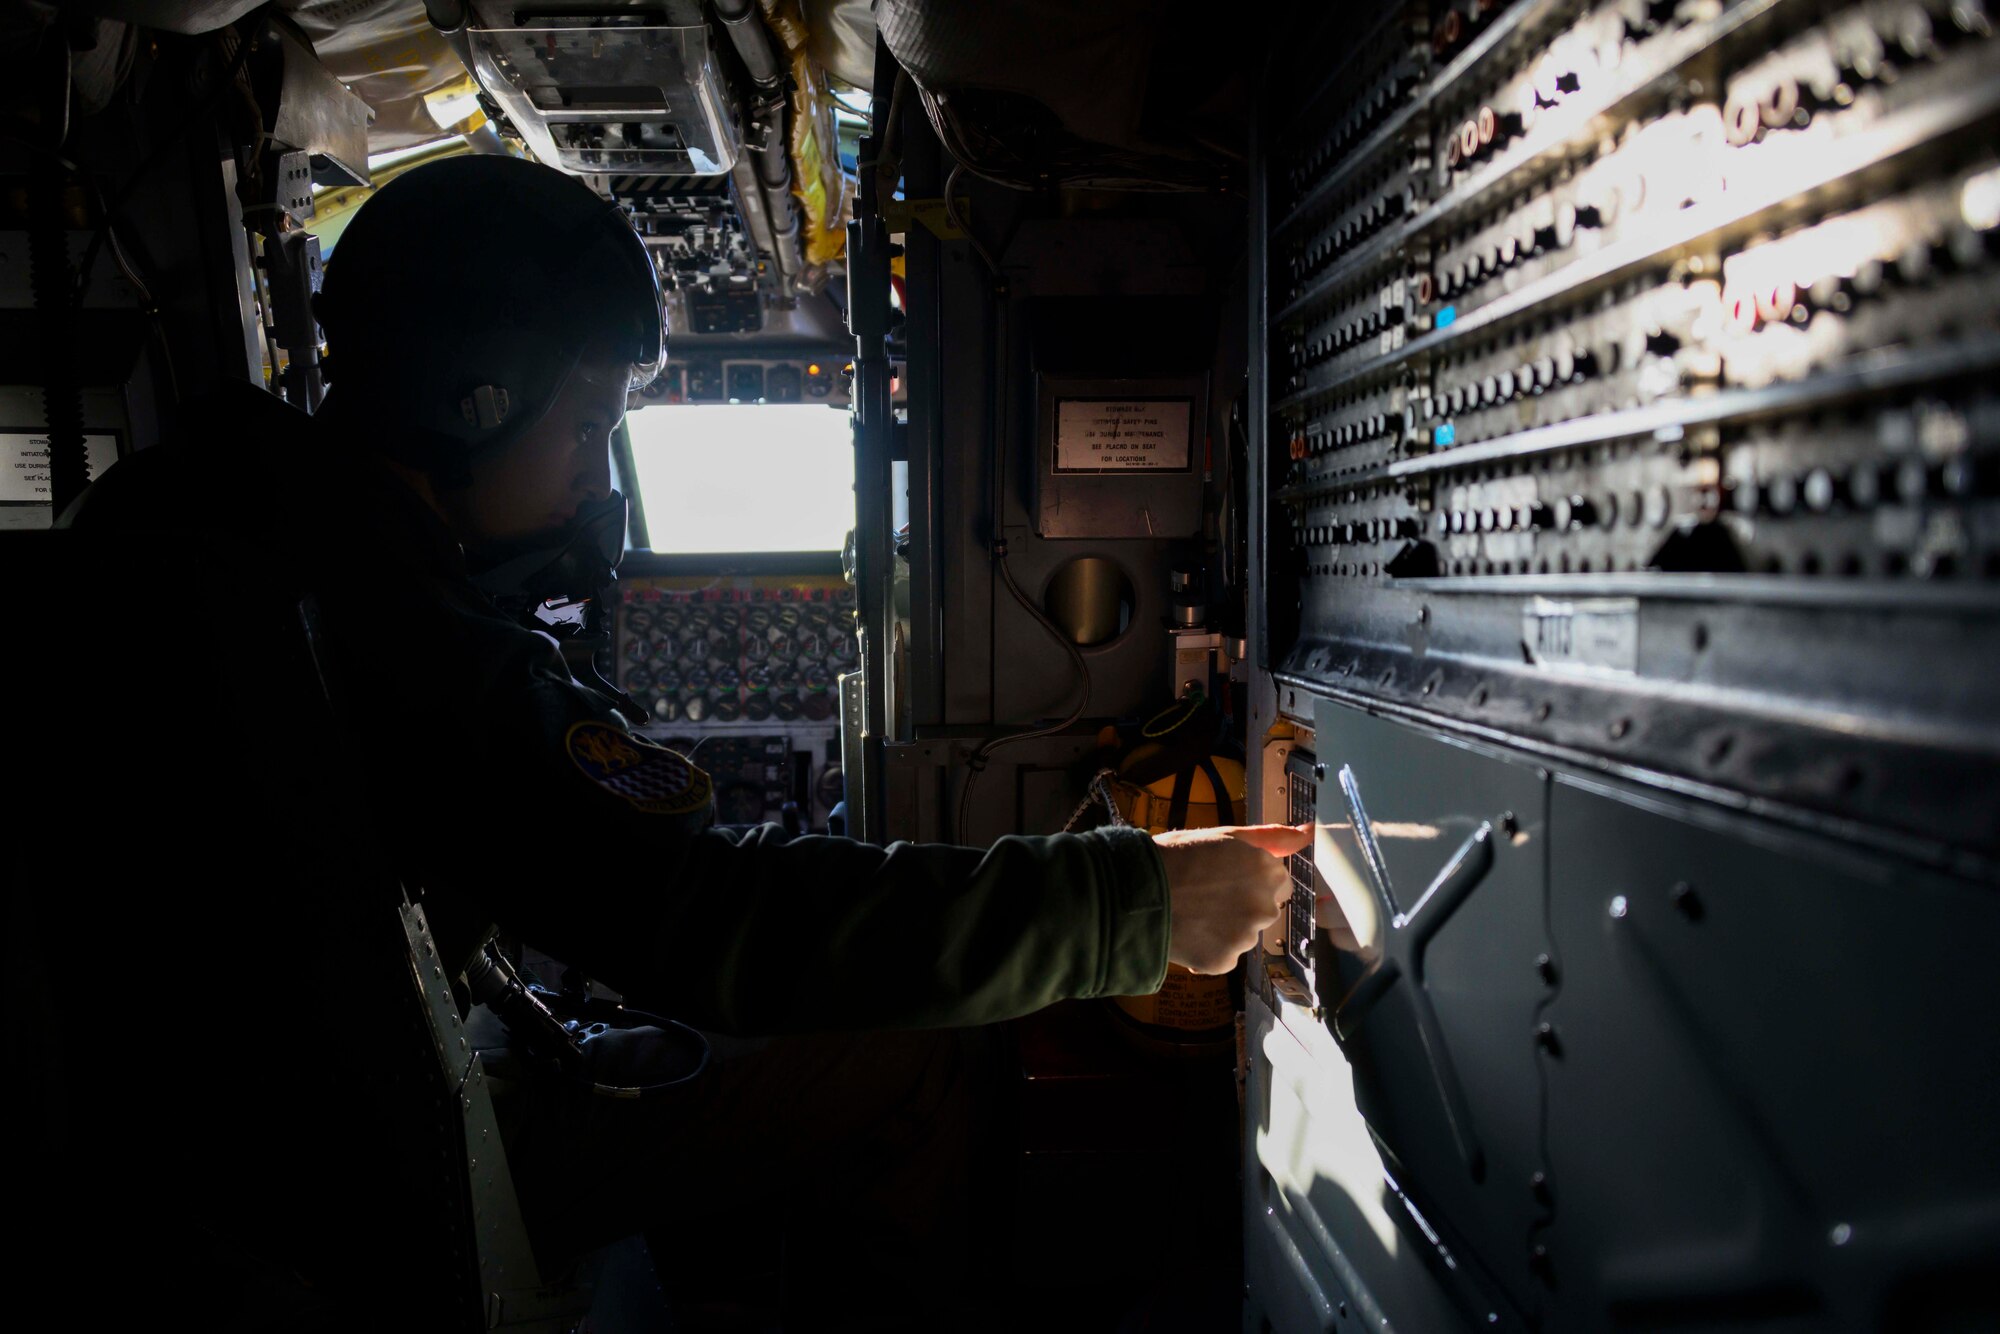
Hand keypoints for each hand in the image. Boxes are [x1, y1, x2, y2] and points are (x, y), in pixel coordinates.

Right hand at [1155, 824, 1310, 973]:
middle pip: (1263, 910)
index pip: (1278, 882)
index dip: (1250, 878)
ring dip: (1226, 928)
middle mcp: (1264, 906)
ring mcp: (1245, 936)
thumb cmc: (1176, 857)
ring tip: (1194, 911)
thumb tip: (1307, 832)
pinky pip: (1225, 956)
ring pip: (1244, 934)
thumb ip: (1270, 837)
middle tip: (1206, 894)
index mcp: (1267, 871)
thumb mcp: (1224, 836)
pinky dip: (1210, 948)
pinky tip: (1189, 931)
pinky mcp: (1225, 961)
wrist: (1136, 890)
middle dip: (1242, 905)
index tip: (1226, 876)